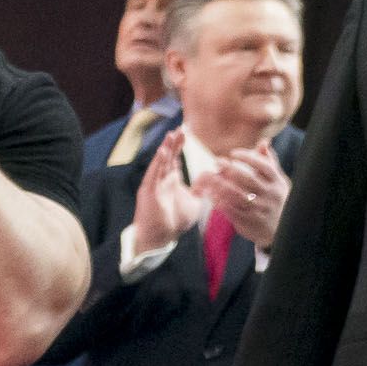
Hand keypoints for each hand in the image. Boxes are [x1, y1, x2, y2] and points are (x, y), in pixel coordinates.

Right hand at [127, 130, 206, 258]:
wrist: (161, 237)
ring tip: (171, 135)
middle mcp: (161, 179)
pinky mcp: (148, 191)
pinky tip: (162, 152)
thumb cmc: (176, 221)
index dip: (179, 145)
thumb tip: (218, 179)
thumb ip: (204, 190)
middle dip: (174, 142)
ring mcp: (154, 184)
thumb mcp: (196, 202)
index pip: (175, 158)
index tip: (186, 132)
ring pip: (160, 162)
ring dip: (166, 148)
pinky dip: (158, 163)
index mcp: (171, 180)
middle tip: (180, 128)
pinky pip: (153, 174)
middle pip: (168, 156)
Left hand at [201, 143, 291, 251]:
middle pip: (248, 179)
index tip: (233, 153)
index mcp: (277, 183)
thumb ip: (270, 162)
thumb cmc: (276, 200)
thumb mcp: (278, 181)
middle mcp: (270, 195)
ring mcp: (260, 209)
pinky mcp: (249, 221)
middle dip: (231, 168)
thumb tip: (264, 142)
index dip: (248, 158)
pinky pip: (232, 210)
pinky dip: (220, 202)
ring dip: (221, 185)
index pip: (264, 166)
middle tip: (217, 161)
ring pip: (237, 195)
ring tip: (210, 177)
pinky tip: (212, 195)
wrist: (280, 231)